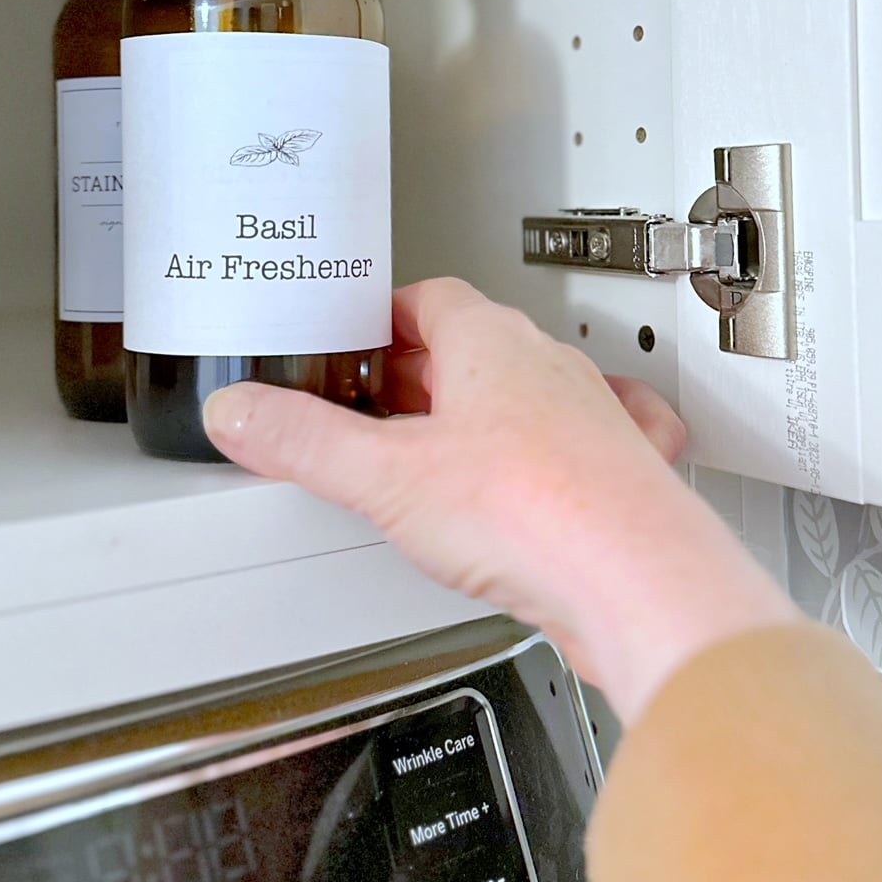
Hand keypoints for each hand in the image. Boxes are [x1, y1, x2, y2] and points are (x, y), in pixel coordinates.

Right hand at [203, 278, 795, 721]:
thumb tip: (241, 412)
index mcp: (492, 342)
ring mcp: (592, 419)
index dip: (382, 318)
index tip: (349, 339)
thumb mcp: (386, 479)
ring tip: (432, 454)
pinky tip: (530, 486)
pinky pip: (583, 443)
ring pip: (525, 396)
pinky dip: (548, 455)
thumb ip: (305, 443)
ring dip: (477, 417)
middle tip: (369, 406)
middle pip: (471, 349)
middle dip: (416, 375)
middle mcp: (549, 368)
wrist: (639, 582)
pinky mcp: (619, 474)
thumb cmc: (538, 513)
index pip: (428, 299)